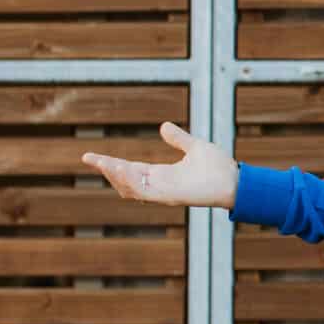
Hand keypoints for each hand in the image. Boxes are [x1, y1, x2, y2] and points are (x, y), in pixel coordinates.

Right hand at [81, 120, 237, 211]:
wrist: (235, 179)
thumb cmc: (218, 167)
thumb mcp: (194, 147)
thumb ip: (178, 139)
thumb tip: (163, 126)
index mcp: (161, 174)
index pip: (129, 169)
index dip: (110, 163)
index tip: (89, 156)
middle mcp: (159, 185)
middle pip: (124, 180)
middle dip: (106, 169)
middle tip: (88, 158)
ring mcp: (163, 192)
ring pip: (130, 187)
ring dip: (115, 175)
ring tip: (101, 162)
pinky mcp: (171, 196)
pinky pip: (145, 191)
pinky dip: (131, 182)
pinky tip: (121, 169)